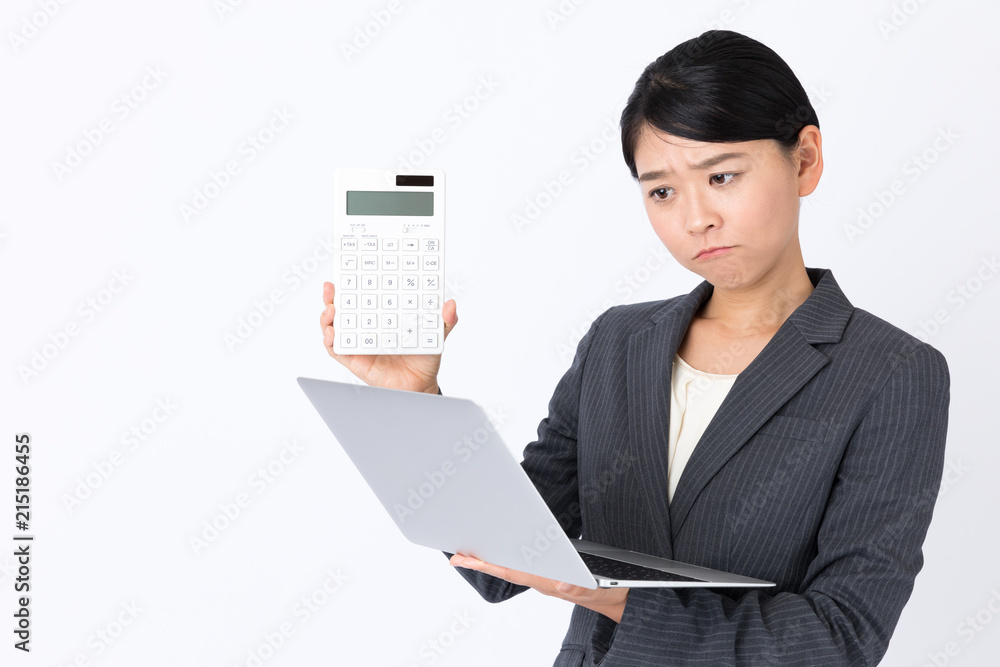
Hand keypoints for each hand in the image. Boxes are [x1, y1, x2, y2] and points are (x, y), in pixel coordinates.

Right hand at [320, 281, 457, 393]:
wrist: (421, 386)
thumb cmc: (424, 358)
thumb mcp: (436, 335)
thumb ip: (444, 320)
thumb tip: (451, 304)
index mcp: (383, 316)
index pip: (365, 296)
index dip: (354, 284)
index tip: (348, 271)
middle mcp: (367, 327)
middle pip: (344, 308)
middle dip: (333, 296)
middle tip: (331, 287)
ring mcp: (359, 343)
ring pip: (336, 327)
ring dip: (327, 317)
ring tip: (330, 309)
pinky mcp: (354, 360)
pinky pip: (337, 350)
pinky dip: (330, 341)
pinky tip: (332, 334)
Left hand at [449, 554, 628, 622]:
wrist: (624, 602)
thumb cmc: (614, 593)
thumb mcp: (603, 588)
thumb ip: (584, 587)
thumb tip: (562, 582)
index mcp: (552, 583)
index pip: (514, 572)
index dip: (488, 564)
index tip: (465, 558)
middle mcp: (546, 582)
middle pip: (509, 570)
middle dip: (483, 561)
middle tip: (457, 554)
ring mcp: (550, 580)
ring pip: (517, 568)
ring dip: (495, 560)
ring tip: (473, 551)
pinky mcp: (556, 576)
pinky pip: (529, 567)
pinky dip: (513, 559)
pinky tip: (504, 551)